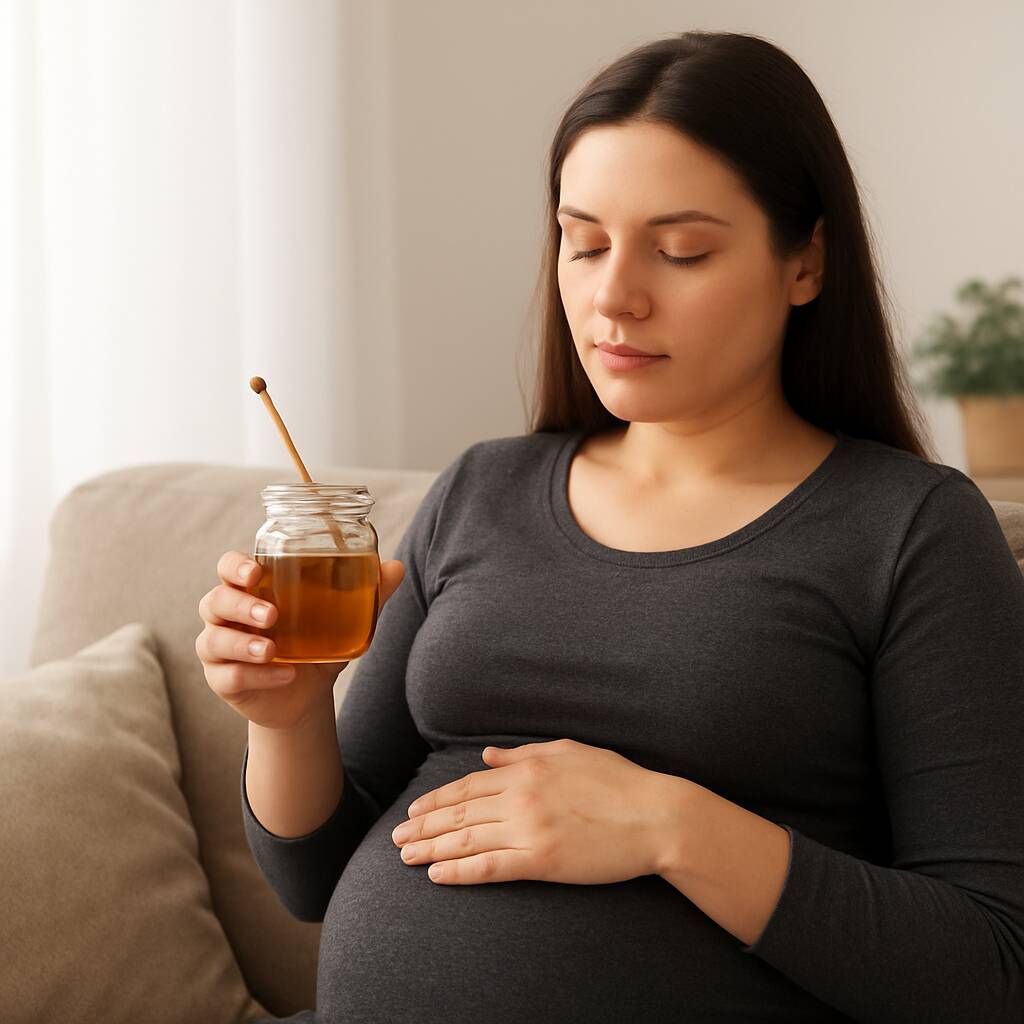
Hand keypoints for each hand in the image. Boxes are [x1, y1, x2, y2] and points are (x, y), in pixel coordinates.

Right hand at [196, 549, 405, 730]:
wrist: (307, 695)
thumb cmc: (316, 643)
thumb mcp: (342, 619)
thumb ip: (365, 594)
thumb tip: (395, 567)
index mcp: (252, 590)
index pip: (228, 567)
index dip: (234, 566)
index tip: (255, 572)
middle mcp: (227, 615)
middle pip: (215, 601)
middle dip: (240, 606)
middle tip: (271, 615)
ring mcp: (219, 649)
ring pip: (212, 640)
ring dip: (241, 644)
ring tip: (272, 651)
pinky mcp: (222, 681)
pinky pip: (228, 677)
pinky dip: (256, 676)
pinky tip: (285, 676)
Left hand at [390, 738, 682, 885]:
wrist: (655, 816)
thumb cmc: (618, 780)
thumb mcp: (569, 752)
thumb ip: (524, 753)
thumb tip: (488, 755)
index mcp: (527, 768)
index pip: (470, 784)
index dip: (438, 798)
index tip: (416, 809)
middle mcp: (521, 796)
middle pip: (460, 811)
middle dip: (424, 825)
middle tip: (396, 837)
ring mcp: (530, 829)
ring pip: (467, 839)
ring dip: (432, 849)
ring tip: (406, 857)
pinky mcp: (542, 861)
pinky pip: (491, 867)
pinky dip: (461, 872)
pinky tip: (439, 875)